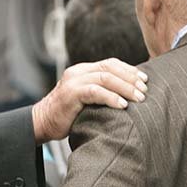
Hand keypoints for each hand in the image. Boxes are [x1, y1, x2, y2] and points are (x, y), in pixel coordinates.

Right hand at [31, 58, 147, 143]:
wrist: (41, 123)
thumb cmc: (67, 115)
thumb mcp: (85, 98)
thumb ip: (100, 91)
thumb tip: (128, 94)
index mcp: (83, 70)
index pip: (110, 63)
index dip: (129, 70)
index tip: (144, 80)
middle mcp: (78, 72)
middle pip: (110, 68)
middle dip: (130, 78)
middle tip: (145, 90)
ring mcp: (74, 81)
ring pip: (105, 78)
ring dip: (125, 88)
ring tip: (139, 98)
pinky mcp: (71, 94)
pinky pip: (95, 91)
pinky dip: (111, 97)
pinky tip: (123, 105)